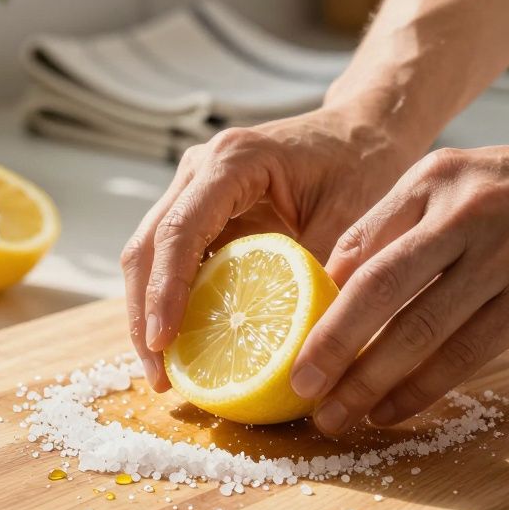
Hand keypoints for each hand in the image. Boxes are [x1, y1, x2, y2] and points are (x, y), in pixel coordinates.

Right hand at [121, 106, 418, 390]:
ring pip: (148, 257)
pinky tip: (182, 349)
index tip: (164, 343)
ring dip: (149, 315)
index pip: (180, 229)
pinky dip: (170, 305)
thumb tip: (289, 350)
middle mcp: (201, 170)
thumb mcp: (349, 221)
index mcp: (233, 162)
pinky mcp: (202, 214)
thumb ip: (314, 276)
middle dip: (144, 315)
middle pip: (148, 246)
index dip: (165, 290)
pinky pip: (172, 262)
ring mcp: (195, 191)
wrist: (364, 132)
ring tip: (164, 375)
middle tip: (159, 377)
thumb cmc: (363, 165)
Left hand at [290, 131, 508, 434]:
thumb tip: (341, 281)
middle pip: (377, 290)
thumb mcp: (468, 180)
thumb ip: (407, 224)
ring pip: (420, 330)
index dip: (317, 302)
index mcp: (434, 179)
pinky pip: (467, 353)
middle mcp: (464, 212)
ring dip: (370, 381)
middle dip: (329, 346)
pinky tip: (394, 411)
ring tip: (337, 414)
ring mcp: (505, 254)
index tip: (288, 341)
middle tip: (297, 386)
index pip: (358, 246)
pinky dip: (424, 388)